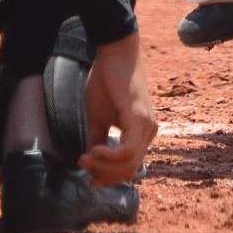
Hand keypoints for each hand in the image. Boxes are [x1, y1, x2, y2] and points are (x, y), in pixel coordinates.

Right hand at [77, 32, 156, 186]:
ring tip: (86, 156)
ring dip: (104, 166)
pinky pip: (128, 151)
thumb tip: (89, 166)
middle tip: (83, 165)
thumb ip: (96, 141)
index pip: (129, 168)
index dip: (108, 178)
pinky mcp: (139, 119)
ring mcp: (147, 126)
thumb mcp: (97, 118)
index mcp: (141, 133)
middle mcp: (148, 132)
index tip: (88, 177)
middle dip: (104, 174)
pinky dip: (110, 156)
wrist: (115, 54)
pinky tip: (94, 151)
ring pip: (129, 164)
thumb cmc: (105, 82)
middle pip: (129, 171)